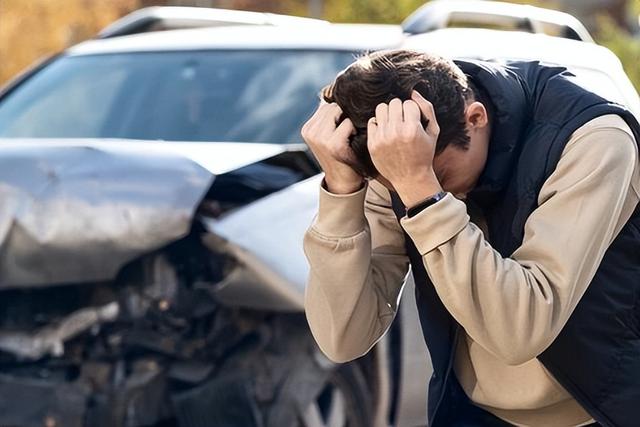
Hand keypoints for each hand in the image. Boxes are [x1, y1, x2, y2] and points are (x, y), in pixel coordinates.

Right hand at [302, 101, 363, 193]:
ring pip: (339, 112)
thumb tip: (333, 89)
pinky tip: (352, 141)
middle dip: (343, 114)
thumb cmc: (340, 155)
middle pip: (332, 106)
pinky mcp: (333, 145)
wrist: (343, 182)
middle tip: (347, 131)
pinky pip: (348, 124)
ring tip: (349, 135)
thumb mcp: (328, 135)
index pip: (325, 104)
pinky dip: (354, 130)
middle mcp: (310, 132)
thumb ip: (328, 116)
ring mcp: (320, 139)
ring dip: (349, 121)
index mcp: (307, 129)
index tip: (342, 124)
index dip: (338, 111)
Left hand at [367, 91, 442, 206]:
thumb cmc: (424, 154)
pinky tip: (385, 131)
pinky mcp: (372, 144)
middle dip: (400, 109)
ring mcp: (382, 138)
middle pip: (394, 103)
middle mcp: (396, 132)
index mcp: (412, 129)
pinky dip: (379, 124)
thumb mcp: (433, 131)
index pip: (409, 103)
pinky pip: (372, 121)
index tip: (414, 120)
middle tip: (403, 120)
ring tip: (393, 123)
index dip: (412, 110)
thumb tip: (413, 92)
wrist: (410, 178)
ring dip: (388, 113)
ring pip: (381, 108)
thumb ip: (427, 109)